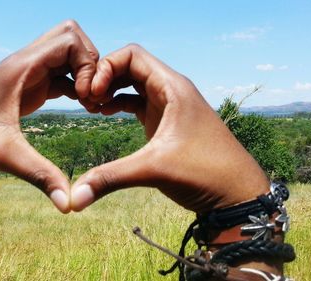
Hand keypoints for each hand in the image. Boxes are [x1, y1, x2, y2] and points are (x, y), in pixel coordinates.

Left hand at [0, 20, 97, 212]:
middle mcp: (25, 63)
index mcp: (21, 68)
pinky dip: (75, 84)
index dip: (87, 65)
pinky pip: (59, 74)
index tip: (85, 97)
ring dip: (83, 73)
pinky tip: (81, 107)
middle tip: (90, 95)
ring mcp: (26, 73)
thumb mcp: (4, 156)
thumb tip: (68, 204)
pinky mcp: (27, 86)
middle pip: (71, 38)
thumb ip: (39, 175)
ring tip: (89, 104)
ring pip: (66, 54)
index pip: (69, 40)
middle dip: (89, 62)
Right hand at [71, 44, 269, 212]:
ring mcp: (169, 106)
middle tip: (86, 101)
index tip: (92, 93)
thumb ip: (110, 178)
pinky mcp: (166, 122)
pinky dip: (119, 103)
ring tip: (91, 107)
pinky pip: (137, 101)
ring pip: (133, 83)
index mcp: (172, 87)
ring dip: (110, 90)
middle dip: (104, 78)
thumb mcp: (153, 169)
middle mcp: (171, 90)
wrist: (236, 194)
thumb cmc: (205, 174)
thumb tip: (74, 199)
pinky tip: (105, 113)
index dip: (106, 68)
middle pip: (130, 66)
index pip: (132, 55)